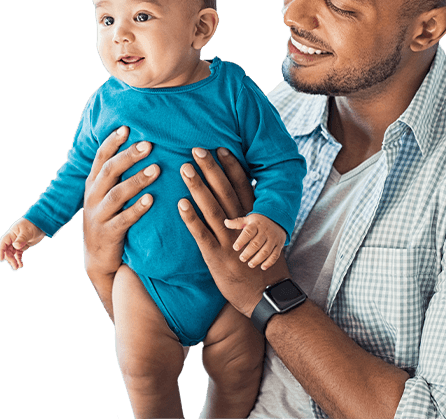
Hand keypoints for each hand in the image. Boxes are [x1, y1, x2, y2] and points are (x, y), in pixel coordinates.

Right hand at [0, 217, 45, 270]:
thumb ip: (21, 239)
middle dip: (10, 259)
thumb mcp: (27, 231)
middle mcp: (13, 239)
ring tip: (17, 267)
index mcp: (11, 234)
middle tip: (15, 265)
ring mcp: (18, 243)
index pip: (3, 244)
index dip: (1, 252)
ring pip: (13, 254)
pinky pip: (18, 254)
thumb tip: (15, 246)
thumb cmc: (32, 224)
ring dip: (14, 261)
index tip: (1, 259)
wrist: (42, 223)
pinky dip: (19, 259)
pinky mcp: (23, 245)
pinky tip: (21, 264)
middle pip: (7, 251)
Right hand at [82, 126, 159, 277]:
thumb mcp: (107, 194)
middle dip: (128, 156)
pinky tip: (151, 200)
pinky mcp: (108, 233)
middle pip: (109, 171)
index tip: (127, 127)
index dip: (112, 142)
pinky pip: (123, 220)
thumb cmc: (110, 217)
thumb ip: (118, 173)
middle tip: (148, 145)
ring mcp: (99, 215)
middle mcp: (93, 196)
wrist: (98, 258)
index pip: (101, 158)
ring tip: (156, 169)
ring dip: (136, 180)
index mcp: (93, 183)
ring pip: (117, 194)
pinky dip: (137, 209)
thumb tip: (141, 145)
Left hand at [178, 148, 289, 316]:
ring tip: (185, 169)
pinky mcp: (216, 257)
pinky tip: (180, 203)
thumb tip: (247, 199)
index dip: (231, 167)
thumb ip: (253, 218)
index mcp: (253, 219)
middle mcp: (241, 226)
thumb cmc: (263, 266)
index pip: (243, 186)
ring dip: (198, 187)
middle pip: (225, 191)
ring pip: (212, 208)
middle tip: (197, 149)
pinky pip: (201, 234)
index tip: (221, 148)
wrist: (265, 297)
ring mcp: (228, 241)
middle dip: (211, 169)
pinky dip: (191, 218)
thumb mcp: (264, 238)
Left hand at [225, 213, 286, 269]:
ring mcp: (273, 238)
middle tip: (242, 258)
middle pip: (257, 243)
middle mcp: (265, 231)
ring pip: (266, 251)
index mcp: (256, 225)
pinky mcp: (279, 245)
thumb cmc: (259, 221)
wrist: (278, 218)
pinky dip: (270, 262)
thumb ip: (237, 223)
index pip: (248, 232)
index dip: (241, 240)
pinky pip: (275, 255)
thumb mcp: (249, 219)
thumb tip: (225, 222)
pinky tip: (263, 267)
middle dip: (248, 252)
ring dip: (258, 259)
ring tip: (250, 264)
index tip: (235, 248)